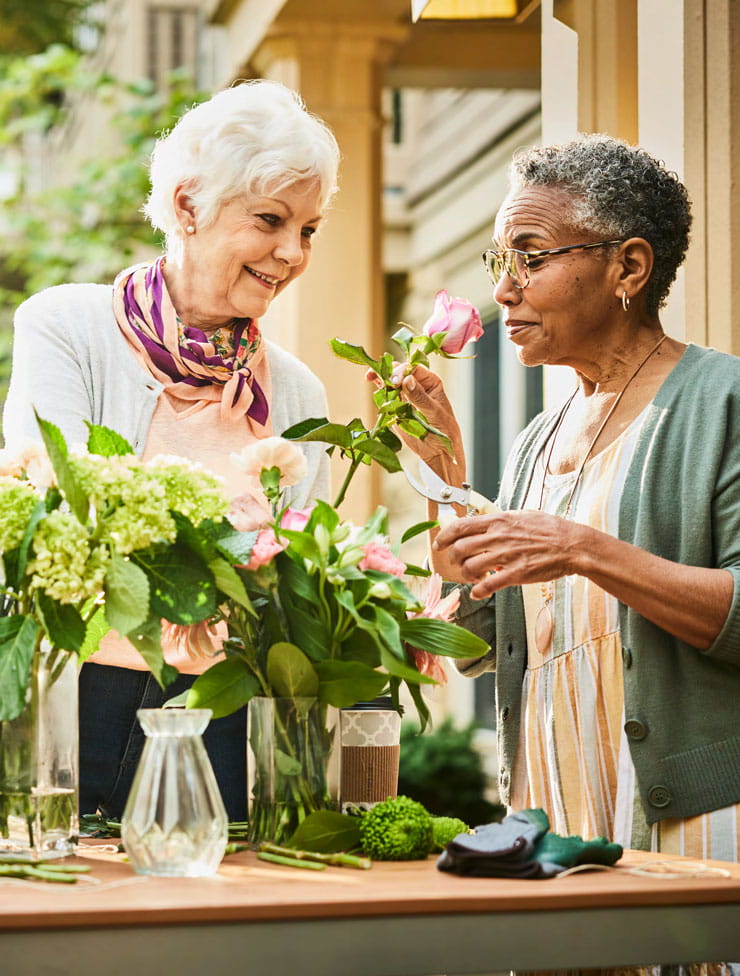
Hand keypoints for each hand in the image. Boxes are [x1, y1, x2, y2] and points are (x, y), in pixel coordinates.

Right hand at [366, 362, 464, 465]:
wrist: (438, 451)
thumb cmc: (444, 431)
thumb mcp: (434, 413)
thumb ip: (420, 397)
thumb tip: (407, 380)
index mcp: (430, 382)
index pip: (414, 369)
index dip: (403, 371)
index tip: (395, 381)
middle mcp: (417, 385)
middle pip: (400, 371)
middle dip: (390, 372)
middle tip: (385, 382)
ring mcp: (406, 395)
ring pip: (391, 380)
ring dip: (381, 376)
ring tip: (370, 376)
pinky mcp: (396, 406)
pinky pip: (386, 394)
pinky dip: (378, 388)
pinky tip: (371, 381)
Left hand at [433, 508, 580, 598]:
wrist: (572, 545)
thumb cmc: (550, 530)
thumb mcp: (521, 515)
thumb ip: (500, 521)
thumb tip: (485, 523)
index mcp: (498, 521)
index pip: (460, 526)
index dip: (444, 537)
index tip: (439, 545)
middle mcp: (498, 536)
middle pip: (460, 548)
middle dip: (453, 560)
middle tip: (457, 565)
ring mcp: (507, 555)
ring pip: (470, 567)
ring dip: (466, 575)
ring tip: (473, 578)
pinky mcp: (516, 573)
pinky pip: (488, 585)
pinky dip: (478, 591)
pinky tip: (478, 593)